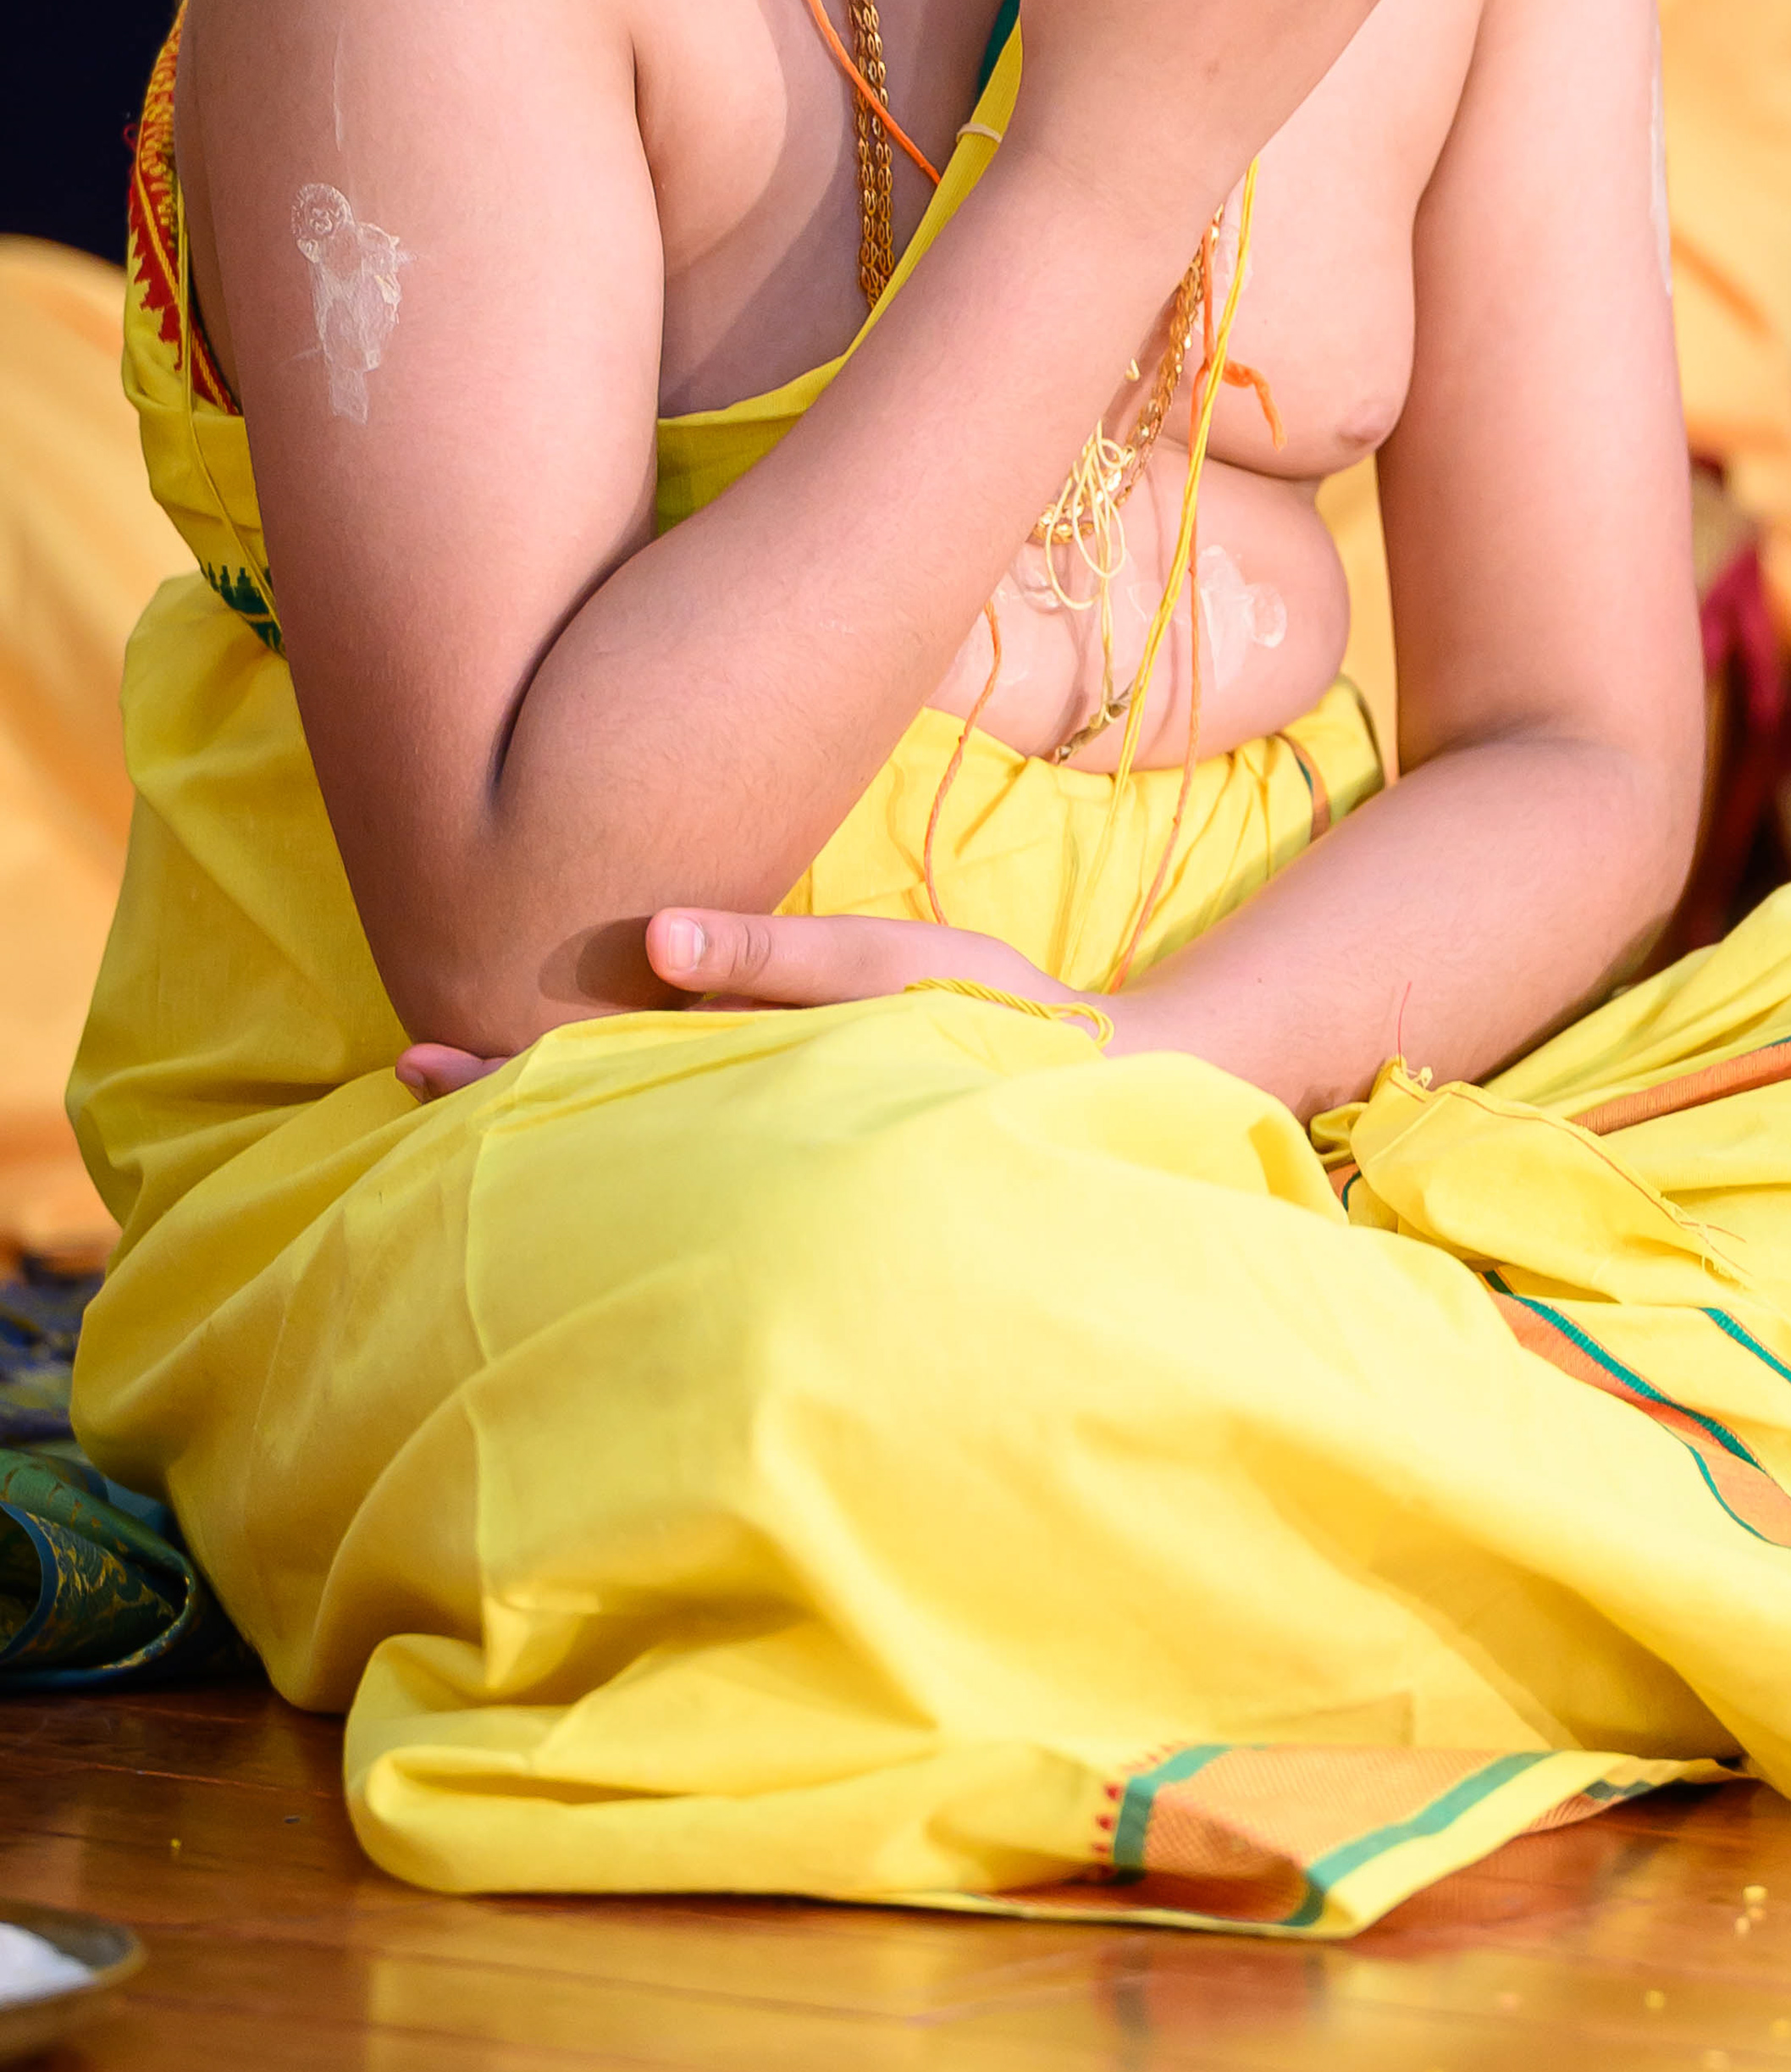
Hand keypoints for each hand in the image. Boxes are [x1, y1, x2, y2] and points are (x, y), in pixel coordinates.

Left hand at [396, 905, 1114, 1096]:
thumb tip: (652, 935)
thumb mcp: (890, 964)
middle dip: (509, 1106)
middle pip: (604, 1123)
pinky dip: (635, 1105)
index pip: (601, 1095)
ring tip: (467, 1080)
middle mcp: (748, 1132)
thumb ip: (774, 956)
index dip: (505, 1086)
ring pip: (645, 1128)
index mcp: (751, 1094)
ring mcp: (773, 1136)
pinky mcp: (805, 1123)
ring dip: (562, 1105)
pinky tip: (598, 1085)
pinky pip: (697, 1122)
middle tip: (406, 1070)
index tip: (417, 1062)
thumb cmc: (997, 1018)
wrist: (1103, 1087)